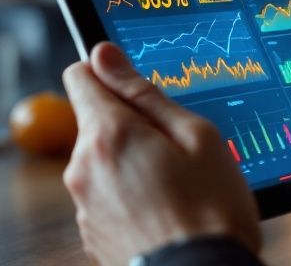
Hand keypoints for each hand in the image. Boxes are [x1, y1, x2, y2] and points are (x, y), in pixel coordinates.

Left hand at [62, 42, 260, 264]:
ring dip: (131, 163)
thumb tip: (105, 55)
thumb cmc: (210, 214)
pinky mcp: (92, 234)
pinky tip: (165, 211)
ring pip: (103, 162)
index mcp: (108, 135)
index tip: (133, 82)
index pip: (80, 75)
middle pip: (96, 123)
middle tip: (177, 149)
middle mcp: (82, 168)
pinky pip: (107, 197)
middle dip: (131, 126)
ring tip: (176, 187)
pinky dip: (130, 197)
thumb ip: (144, 92)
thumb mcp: (196, 137)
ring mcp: (84, 206)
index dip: (109, 73)